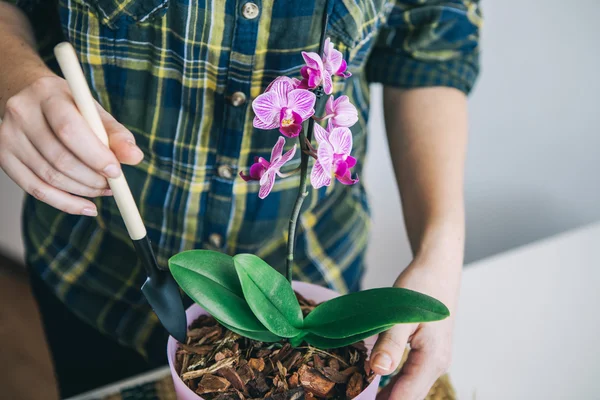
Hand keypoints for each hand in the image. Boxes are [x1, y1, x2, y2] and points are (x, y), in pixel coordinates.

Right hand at [0, 74, 143, 215]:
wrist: (28, 96)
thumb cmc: (69, 106)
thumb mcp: (94, 112)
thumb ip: (117, 134)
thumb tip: (135, 157)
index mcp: (48, 95)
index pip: (69, 129)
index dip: (95, 155)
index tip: (116, 172)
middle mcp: (22, 114)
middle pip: (59, 158)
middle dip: (91, 178)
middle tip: (112, 185)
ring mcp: (8, 136)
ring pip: (48, 177)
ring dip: (82, 191)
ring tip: (103, 190)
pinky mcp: (3, 156)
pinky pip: (35, 189)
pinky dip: (65, 203)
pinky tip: (86, 207)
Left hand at [371, 260, 459, 399]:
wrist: (438, 269)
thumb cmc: (420, 287)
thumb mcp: (401, 313)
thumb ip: (391, 342)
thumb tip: (378, 370)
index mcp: (432, 359)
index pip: (406, 397)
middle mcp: (438, 365)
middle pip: (409, 396)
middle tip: (355, 396)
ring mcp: (436, 360)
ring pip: (411, 388)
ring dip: (389, 394)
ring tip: (360, 392)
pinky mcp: (430, 353)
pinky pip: (412, 377)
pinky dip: (394, 384)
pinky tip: (375, 380)